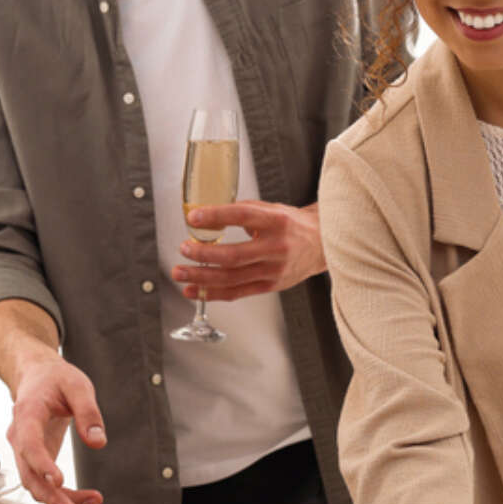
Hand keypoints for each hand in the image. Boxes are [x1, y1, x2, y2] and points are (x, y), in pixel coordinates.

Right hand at [5, 355, 106, 503]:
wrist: (37, 376)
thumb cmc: (56, 379)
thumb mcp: (78, 385)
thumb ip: (88, 411)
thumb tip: (98, 443)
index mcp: (27, 414)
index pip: (29, 443)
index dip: (41, 464)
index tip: (59, 480)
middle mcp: (20, 436)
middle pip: (28, 473)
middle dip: (49, 495)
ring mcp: (25, 450)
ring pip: (35, 483)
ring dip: (58, 499)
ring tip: (91, 502)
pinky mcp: (36, 458)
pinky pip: (44, 481)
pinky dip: (63, 493)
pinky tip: (88, 497)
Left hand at [174, 202, 324, 302]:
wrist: (322, 245)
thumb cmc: (293, 225)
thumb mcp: (272, 210)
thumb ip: (244, 212)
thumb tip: (208, 215)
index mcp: (276, 221)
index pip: (243, 216)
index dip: (217, 216)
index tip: (194, 217)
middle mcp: (276, 247)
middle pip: (235, 255)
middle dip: (205, 254)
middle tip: (184, 248)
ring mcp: (274, 270)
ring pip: (232, 278)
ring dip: (202, 277)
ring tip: (180, 273)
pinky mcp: (270, 286)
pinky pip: (237, 292)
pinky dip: (212, 293)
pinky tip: (193, 290)